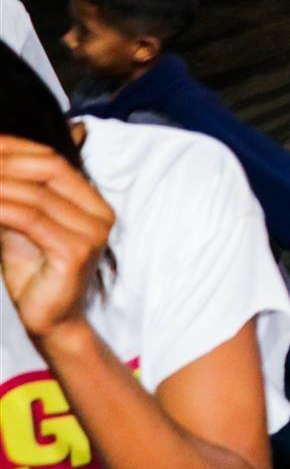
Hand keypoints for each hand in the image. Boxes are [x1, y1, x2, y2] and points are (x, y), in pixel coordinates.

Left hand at [0, 138, 114, 343]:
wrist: (48, 320)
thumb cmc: (33, 273)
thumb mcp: (24, 224)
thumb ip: (18, 195)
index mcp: (94, 204)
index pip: (53, 161)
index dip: (15, 147)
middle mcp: (100, 215)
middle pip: (48, 170)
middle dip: (4, 162)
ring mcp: (92, 233)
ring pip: (35, 194)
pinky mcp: (75, 252)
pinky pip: (30, 219)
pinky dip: (0, 208)